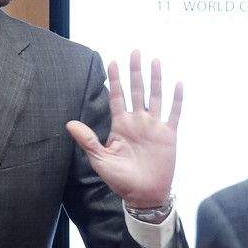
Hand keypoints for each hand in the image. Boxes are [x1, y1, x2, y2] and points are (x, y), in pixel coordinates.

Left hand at [66, 50, 182, 209]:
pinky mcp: (169, 135)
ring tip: (154, 61)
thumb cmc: (121, 180)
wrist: (144, 195)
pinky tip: (177, 84)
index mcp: (121, 125)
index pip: (117, 97)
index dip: (115, 80)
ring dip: (155, 79)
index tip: (111, 62)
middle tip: (135, 52)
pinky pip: (174, 113)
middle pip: (137, 91)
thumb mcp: (100, 160)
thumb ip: (88, 140)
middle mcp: (138, 122)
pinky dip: (176, 99)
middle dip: (135, 71)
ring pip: (155, 97)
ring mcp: (154, 127)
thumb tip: (69, 124)